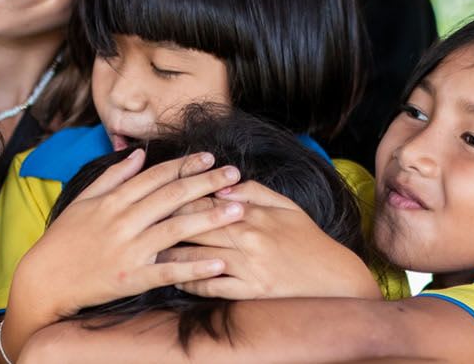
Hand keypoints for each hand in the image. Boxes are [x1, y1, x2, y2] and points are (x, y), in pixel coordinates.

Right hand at [13, 150, 245, 317]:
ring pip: (177, 229)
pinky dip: (195, 268)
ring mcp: (129, 250)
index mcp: (113, 201)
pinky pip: (169, 272)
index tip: (208, 156)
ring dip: (210, 218)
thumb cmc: (64, 239)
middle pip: (173, 197)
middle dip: (207, 183)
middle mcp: (124, 221)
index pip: (155, 177)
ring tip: (238, 210)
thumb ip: (113, 177)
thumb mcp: (83, 200)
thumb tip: (137, 153)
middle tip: (234, 174)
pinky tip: (220, 263)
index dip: (184, 165)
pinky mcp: (132, 279)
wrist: (45, 280)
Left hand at [159, 181, 382, 300]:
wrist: (333, 278)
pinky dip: (189, 281)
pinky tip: (172, 278)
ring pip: (196, 257)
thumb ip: (254, 191)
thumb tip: (222, 183)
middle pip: (194, 227)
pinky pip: (210, 287)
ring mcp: (247, 266)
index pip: (205, 201)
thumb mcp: (287, 206)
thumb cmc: (307, 240)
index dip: (177, 197)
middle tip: (140, 222)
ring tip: (145, 251)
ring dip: (168, 254)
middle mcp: (246, 238)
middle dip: (164, 223)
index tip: (156, 196)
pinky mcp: (249, 291)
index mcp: (253, 213)